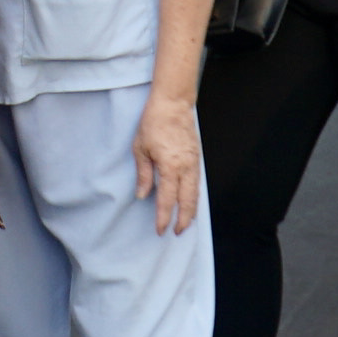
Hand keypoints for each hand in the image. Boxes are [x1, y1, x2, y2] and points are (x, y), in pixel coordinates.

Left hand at [133, 95, 201, 234]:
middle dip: (183, 219)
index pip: (167, 199)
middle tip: (177, 232)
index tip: (161, 229)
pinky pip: (197, 183)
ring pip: (196, 193)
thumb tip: (142, 195)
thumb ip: (144, 174)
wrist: (172, 104)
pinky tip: (191, 202)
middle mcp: (185, 167)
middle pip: (187, 201)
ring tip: (186, 222)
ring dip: (191, 210)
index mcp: (170, 166)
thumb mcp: (140, 149)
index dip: (164, 217)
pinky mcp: (196, 157)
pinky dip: (195, 196)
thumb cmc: (153, 123)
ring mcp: (194, 162)